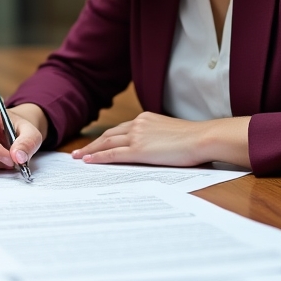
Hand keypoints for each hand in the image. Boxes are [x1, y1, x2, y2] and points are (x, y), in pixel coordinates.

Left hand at [72, 112, 250, 167]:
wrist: (202, 138)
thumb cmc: (194, 140)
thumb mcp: (172, 133)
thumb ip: (159, 137)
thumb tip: (156, 148)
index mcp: (146, 119)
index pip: (120, 129)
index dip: (106, 137)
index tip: (96, 143)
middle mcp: (138, 124)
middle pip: (108, 134)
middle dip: (92, 144)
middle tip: (78, 152)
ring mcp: (137, 136)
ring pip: (106, 143)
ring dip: (90, 150)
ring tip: (78, 157)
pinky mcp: (139, 150)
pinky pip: (112, 154)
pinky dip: (98, 157)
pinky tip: (88, 161)